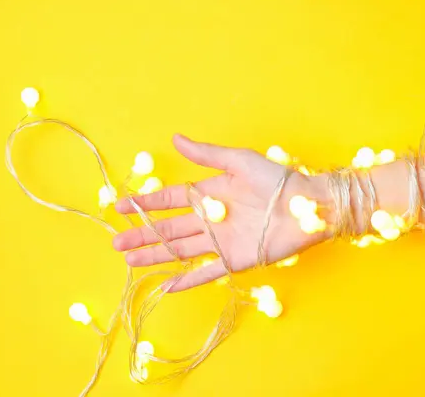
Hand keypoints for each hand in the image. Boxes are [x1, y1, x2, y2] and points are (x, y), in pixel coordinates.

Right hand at [112, 135, 329, 291]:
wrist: (308, 205)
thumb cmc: (276, 180)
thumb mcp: (238, 161)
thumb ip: (206, 154)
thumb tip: (174, 138)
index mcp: (208, 194)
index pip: (169, 200)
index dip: (144, 203)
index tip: (119, 205)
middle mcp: (210, 219)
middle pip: (168, 228)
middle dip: (142, 235)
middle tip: (116, 241)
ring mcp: (221, 241)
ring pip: (180, 250)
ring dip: (156, 256)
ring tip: (130, 260)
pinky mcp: (235, 260)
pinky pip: (207, 271)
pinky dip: (188, 279)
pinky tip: (167, 285)